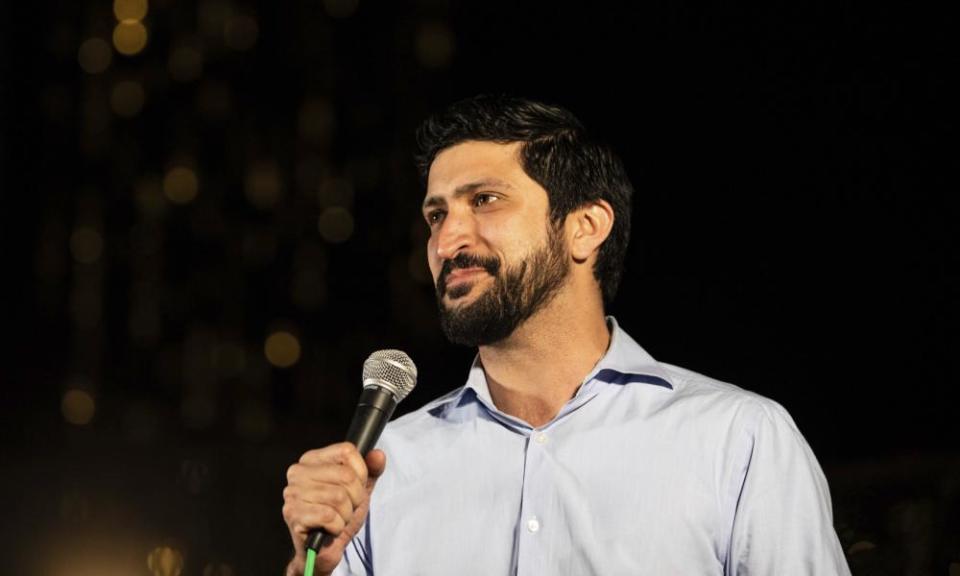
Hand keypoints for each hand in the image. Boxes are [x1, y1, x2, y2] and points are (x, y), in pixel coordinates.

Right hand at [282, 443, 386, 575]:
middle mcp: (298, 472)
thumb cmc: (338, 515)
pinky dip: (337, 526)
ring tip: (338, 519)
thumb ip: (371, 470)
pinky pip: (328, 516)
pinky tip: (330, 528)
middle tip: (347, 508)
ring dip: (346, 515)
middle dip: (356, 498)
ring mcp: (293, 492)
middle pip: (346, 475)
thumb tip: (378, 455)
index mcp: (312, 459)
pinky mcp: (293, 514)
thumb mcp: (359, 490)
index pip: (347, 451)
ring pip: (338, 497)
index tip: (355, 488)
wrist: (323, 549)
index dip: (360, 472)